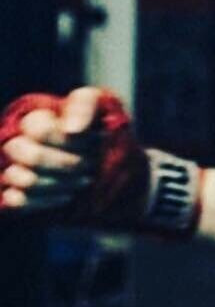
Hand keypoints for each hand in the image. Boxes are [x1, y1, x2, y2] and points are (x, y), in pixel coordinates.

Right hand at [0, 88, 104, 212]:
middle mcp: (18, 143)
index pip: (39, 130)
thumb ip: (84, 105)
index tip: (96, 141)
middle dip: (67, 163)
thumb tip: (72, 129)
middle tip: (90, 165)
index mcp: (33, 120)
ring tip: (85, 180)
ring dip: (60, 182)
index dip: (68, 140)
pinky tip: (68, 196)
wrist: (107, 156)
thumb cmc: (97, 128)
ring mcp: (14, 168)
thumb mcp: (98, 105)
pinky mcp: (15, 192)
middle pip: (31, 156)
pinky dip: (44, 200)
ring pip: (23, 179)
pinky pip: (16, 200)